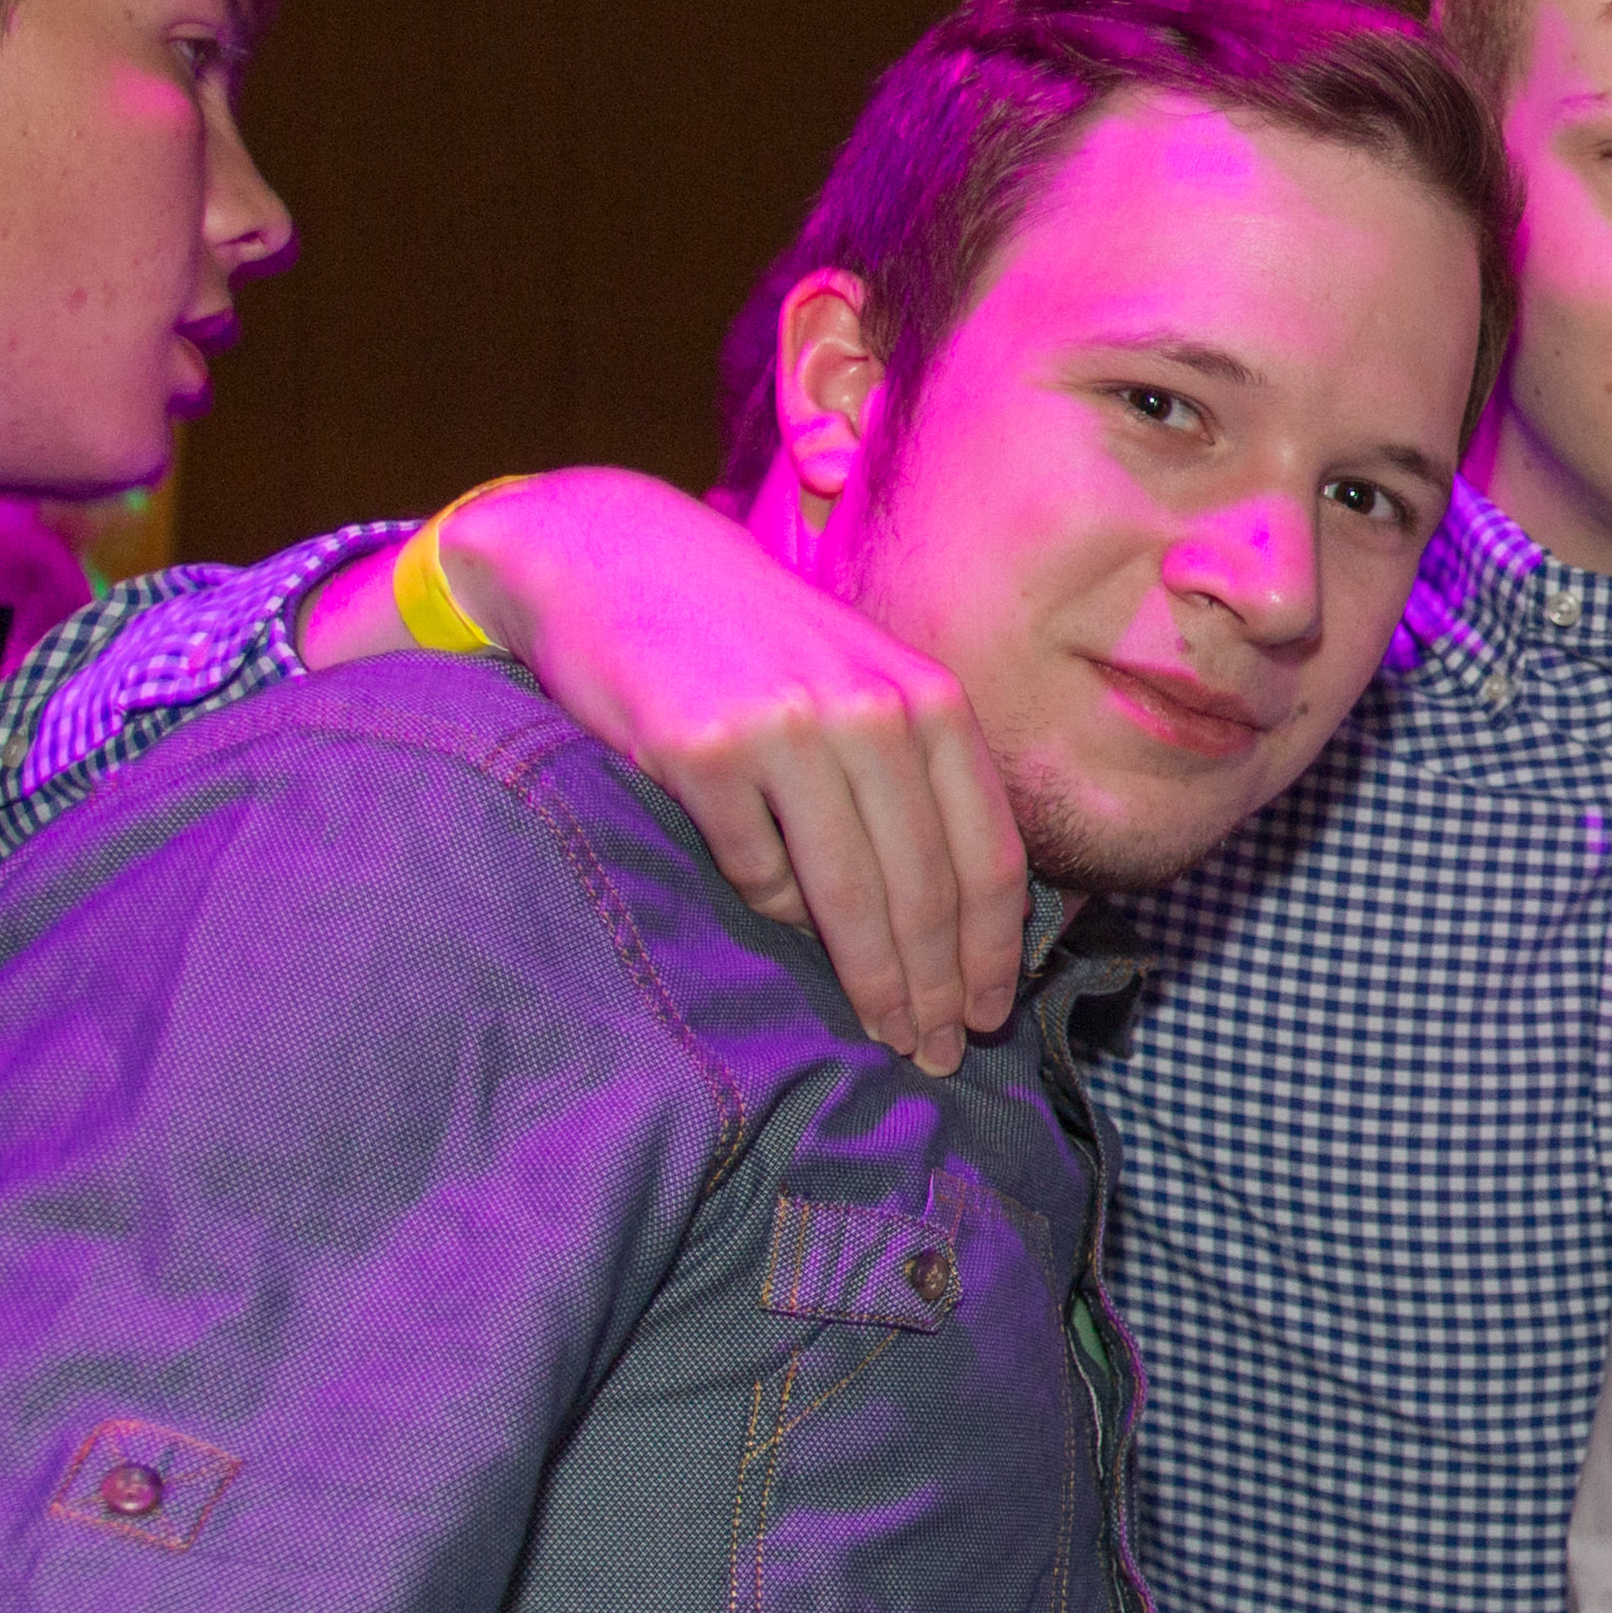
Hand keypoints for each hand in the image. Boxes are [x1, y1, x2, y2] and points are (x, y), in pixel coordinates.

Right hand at [302, 469, 1025, 1071]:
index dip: (993, 952)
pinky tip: (771, 908)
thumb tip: (958, 925)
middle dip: (936, 989)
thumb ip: (915, 780)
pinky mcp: (703, 750)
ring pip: (850, 897)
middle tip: (935, 1054)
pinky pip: (755, 870)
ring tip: (884, 1033)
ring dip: (872, 981)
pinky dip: (770, 905)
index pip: (989, 856)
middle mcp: (874, 712)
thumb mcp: (862, 684)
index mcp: (932, 700)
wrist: (619, 558)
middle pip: (927, 891)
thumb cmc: (754, 643)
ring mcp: (789, 729)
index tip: (986, 1017)